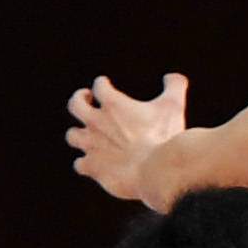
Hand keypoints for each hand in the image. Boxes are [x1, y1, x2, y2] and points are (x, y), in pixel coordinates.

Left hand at [66, 71, 187, 200]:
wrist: (157, 170)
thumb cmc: (165, 136)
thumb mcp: (174, 107)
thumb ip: (175, 87)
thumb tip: (175, 77)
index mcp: (113, 103)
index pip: (99, 85)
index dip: (102, 84)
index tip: (105, 84)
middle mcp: (96, 122)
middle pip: (75, 104)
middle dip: (79, 100)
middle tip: (86, 99)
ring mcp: (92, 145)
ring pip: (72, 136)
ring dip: (78, 134)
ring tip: (86, 135)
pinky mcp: (93, 167)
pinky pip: (80, 165)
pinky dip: (85, 164)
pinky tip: (93, 164)